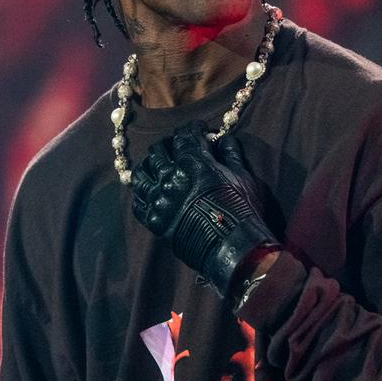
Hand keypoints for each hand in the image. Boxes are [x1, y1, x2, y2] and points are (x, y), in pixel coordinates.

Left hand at [131, 121, 280, 298]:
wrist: (235, 251)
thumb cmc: (243, 211)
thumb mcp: (244, 177)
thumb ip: (231, 154)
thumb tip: (223, 139)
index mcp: (193, 162)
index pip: (183, 135)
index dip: (191, 129)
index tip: (197, 131)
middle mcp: (170, 177)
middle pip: (158, 150)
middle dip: (169, 145)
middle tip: (177, 148)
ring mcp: (159, 199)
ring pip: (141, 173)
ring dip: (150, 165)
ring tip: (159, 167)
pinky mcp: (154, 220)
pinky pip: (137, 201)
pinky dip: (143, 193)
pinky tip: (151, 191)